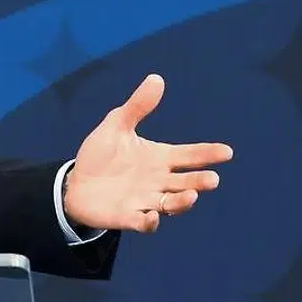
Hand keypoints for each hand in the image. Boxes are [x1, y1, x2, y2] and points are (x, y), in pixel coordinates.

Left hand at [63, 74, 232, 232]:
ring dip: (183, 202)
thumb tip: (156, 78)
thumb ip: (137, 107)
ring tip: (192, 196)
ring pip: (171, 204)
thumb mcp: (116, 126)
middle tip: (212, 179)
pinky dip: (150, 222)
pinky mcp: (128, 216)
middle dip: (200, 181)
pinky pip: (143, 222)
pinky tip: (153, 217)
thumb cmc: (101, 156)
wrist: (75, 184)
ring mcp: (145, 200)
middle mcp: (158, 181)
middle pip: (185, 182)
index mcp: (159, 158)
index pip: (189, 155)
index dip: (207, 154)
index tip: (227, 152)